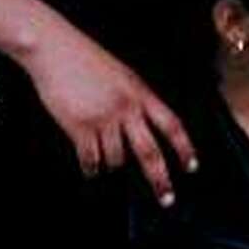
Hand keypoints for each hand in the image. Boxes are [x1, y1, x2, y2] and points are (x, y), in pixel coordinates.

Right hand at [19, 21, 195, 202]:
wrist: (56, 50)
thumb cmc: (86, 59)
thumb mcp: (122, 75)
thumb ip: (135, 100)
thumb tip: (145, 128)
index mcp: (140, 92)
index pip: (171, 124)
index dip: (184, 148)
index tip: (192, 166)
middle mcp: (126, 107)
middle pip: (150, 152)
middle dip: (160, 179)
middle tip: (166, 198)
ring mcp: (103, 118)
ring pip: (117, 159)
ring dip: (112, 165)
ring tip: (106, 162)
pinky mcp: (79, 127)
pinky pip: (91, 159)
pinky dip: (91, 167)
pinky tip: (90, 167)